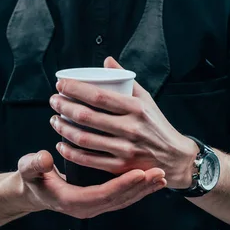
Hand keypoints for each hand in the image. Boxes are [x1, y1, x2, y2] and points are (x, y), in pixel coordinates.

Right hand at [17, 150, 166, 218]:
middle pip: (119, 199)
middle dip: (141, 187)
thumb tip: (44, 158)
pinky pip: (122, 196)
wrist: (32, 191)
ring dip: (144, 189)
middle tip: (159, 173)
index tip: (139, 173)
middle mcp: (87, 208)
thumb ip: (34, 164)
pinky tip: (151, 180)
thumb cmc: (31, 177)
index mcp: (72, 201)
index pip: (103, 195)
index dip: (122, 185)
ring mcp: (95, 206)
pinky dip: (138, 189)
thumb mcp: (28, 169)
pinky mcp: (100, 201)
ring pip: (124, 199)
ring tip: (161, 176)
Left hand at [49, 56, 198, 188]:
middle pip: (87, 117)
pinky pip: (89, 160)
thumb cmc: (157, 125)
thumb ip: (126, 80)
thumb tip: (107, 61)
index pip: (98, 96)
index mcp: (136, 108)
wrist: (176, 158)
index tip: (61, 85)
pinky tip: (62, 144)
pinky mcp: (121, 168)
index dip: (75, 90)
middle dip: (64, 107)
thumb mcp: (147, 99)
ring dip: (64, 129)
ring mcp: (125, 149)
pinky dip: (71, 152)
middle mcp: (131, 128)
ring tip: (55, 120)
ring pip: (85, 139)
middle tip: (54, 101)